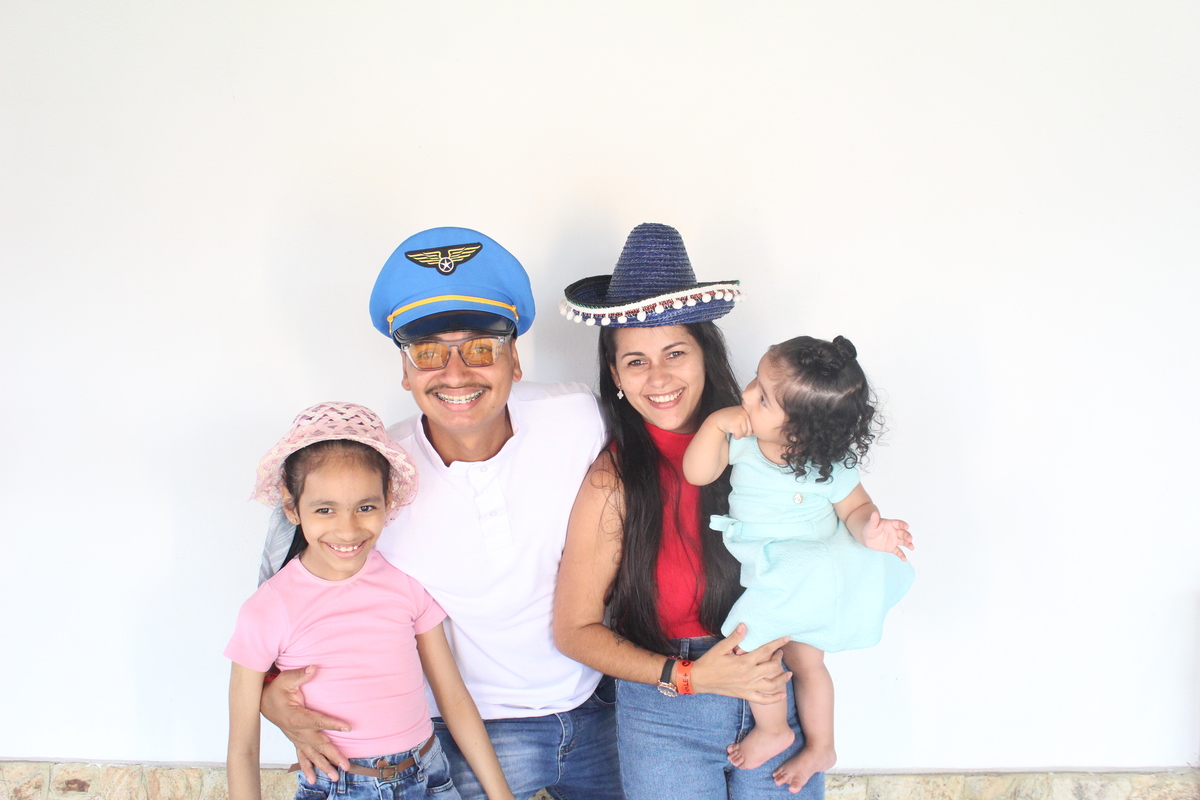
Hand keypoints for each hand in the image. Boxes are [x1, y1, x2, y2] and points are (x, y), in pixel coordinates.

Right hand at [260, 665, 350, 781]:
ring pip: (311, 754)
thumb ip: (300, 674)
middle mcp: (296, 731)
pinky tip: (313, 779)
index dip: (332, 724)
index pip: (317, 721)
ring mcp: (295, 737)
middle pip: (317, 744)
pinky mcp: (295, 739)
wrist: (262, 700)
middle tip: (346, 765)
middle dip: (332, 755)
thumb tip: (314, 667)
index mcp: (295, 717)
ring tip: (335, 777)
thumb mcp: (285, 679)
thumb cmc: (275, 689)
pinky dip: (307, 768)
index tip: (348, 728)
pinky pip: (301, 756)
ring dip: (324, 765)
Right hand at [689, 624, 790, 702]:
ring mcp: (748, 687)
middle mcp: (749, 676)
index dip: (778, 643)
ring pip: (772, 685)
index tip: (787, 638)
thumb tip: (744, 625)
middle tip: (780, 652)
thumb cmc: (710, 662)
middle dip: (779, 658)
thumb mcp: (720, 648)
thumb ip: (734, 637)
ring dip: (782, 679)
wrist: (700, 680)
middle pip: (772, 667)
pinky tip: (782, 694)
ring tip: (788, 673)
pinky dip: (775, 698)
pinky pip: (764, 700)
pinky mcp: (745, 695)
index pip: (766, 651)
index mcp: (744, 662)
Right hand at [709, 406, 752, 438]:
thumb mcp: (740, 414)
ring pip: (745, 433)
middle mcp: (745, 413)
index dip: (747, 429)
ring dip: (739, 435)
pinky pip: (740, 435)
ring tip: (733, 429)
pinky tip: (731, 431)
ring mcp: (740, 418)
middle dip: (744, 433)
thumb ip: (748, 419)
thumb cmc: (729, 419)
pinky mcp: (735, 424)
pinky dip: (736, 436)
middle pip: (750, 430)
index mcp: (747, 410)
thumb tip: (758, 430)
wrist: (717, 419)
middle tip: (737, 429)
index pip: (753, 425)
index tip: (740, 427)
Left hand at [862, 511, 914, 560]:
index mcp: (890, 524)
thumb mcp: (871, 524)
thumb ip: (874, 519)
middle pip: (903, 533)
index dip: (903, 524)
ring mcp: (894, 540)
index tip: (907, 526)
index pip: (898, 523)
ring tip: (912, 548)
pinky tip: (904, 559)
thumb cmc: (869, 528)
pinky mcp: (891, 548)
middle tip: (910, 539)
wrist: (866, 537)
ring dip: (908, 544)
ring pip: (903, 542)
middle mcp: (894, 532)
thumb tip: (874, 512)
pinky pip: (898, 551)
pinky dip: (901, 555)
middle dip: (907, 536)